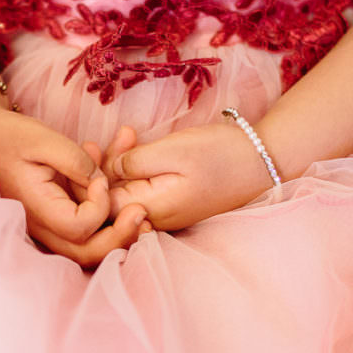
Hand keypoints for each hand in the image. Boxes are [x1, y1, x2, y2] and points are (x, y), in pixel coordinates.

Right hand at [0, 104, 149, 266]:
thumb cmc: (11, 136)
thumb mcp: (43, 138)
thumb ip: (75, 160)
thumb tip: (100, 181)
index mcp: (35, 208)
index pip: (79, 227)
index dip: (99, 206)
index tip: (100, 178)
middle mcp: (40, 227)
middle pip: (86, 252)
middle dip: (120, 236)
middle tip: (142, 213)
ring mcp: (47, 228)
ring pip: (87, 249)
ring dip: (117, 232)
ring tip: (139, 211)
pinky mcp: (55, 220)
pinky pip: (84, 231)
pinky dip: (104, 217)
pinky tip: (116, 191)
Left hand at [102, 124, 274, 230]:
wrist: (263, 160)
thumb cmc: (220, 154)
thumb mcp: (172, 151)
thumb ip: (133, 164)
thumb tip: (107, 172)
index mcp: (151, 211)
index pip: (101, 207)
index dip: (90, 179)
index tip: (91, 146)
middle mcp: (155, 219)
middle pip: (111, 201)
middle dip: (103, 168)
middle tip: (108, 136)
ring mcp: (164, 212)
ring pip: (126, 192)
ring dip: (119, 162)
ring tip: (127, 133)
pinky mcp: (172, 202)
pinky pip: (142, 188)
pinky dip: (135, 167)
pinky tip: (136, 143)